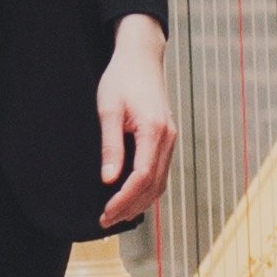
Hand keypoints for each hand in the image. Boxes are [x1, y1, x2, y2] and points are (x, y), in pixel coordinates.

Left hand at [97, 14, 175, 227]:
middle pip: (153, 185)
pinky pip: (160, 172)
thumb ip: (110, 145)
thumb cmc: (122, 78)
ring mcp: (170, 138)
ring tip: (115, 214)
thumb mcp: (109, 109)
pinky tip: (129, 195)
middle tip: (105, 220)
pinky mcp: (167, 137)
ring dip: (139, 202)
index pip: (142, 177)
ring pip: (160, 182)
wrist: (141, 56)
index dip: (123, 199)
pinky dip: (146, 189)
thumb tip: (109, 180)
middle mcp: (168, 137)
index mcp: (154, 129)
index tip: (105, 213)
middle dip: (130, 207)